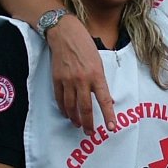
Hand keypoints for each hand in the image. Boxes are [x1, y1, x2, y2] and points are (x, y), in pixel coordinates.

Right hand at [47, 16, 115, 132]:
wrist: (64, 34)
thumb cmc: (85, 45)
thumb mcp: (99, 61)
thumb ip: (101, 80)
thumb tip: (107, 98)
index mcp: (96, 75)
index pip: (104, 100)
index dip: (108, 115)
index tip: (111, 127)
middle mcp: (82, 80)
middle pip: (86, 108)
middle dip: (89, 123)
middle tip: (90, 133)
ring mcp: (68, 81)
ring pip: (71, 107)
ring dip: (75, 118)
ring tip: (78, 125)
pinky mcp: (57, 79)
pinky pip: (60, 99)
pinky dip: (63, 109)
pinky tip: (67, 114)